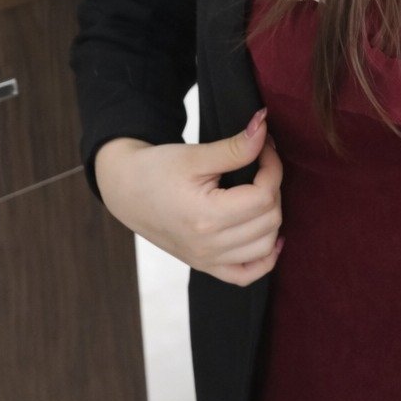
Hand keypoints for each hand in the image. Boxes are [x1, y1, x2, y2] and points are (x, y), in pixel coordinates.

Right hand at [97, 107, 284, 285]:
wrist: (126, 191)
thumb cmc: (155, 170)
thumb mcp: (194, 155)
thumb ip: (235, 147)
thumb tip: (264, 126)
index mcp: (205, 217)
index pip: (263, 196)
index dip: (273, 167)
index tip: (264, 147)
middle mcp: (208, 246)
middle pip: (269, 221)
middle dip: (273, 187)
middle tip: (261, 164)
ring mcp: (207, 260)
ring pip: (265, 247)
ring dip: (272, 217)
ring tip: (260, 191)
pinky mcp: (205, 266)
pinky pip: (247, 275)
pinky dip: (265, 258)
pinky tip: (270, 236)